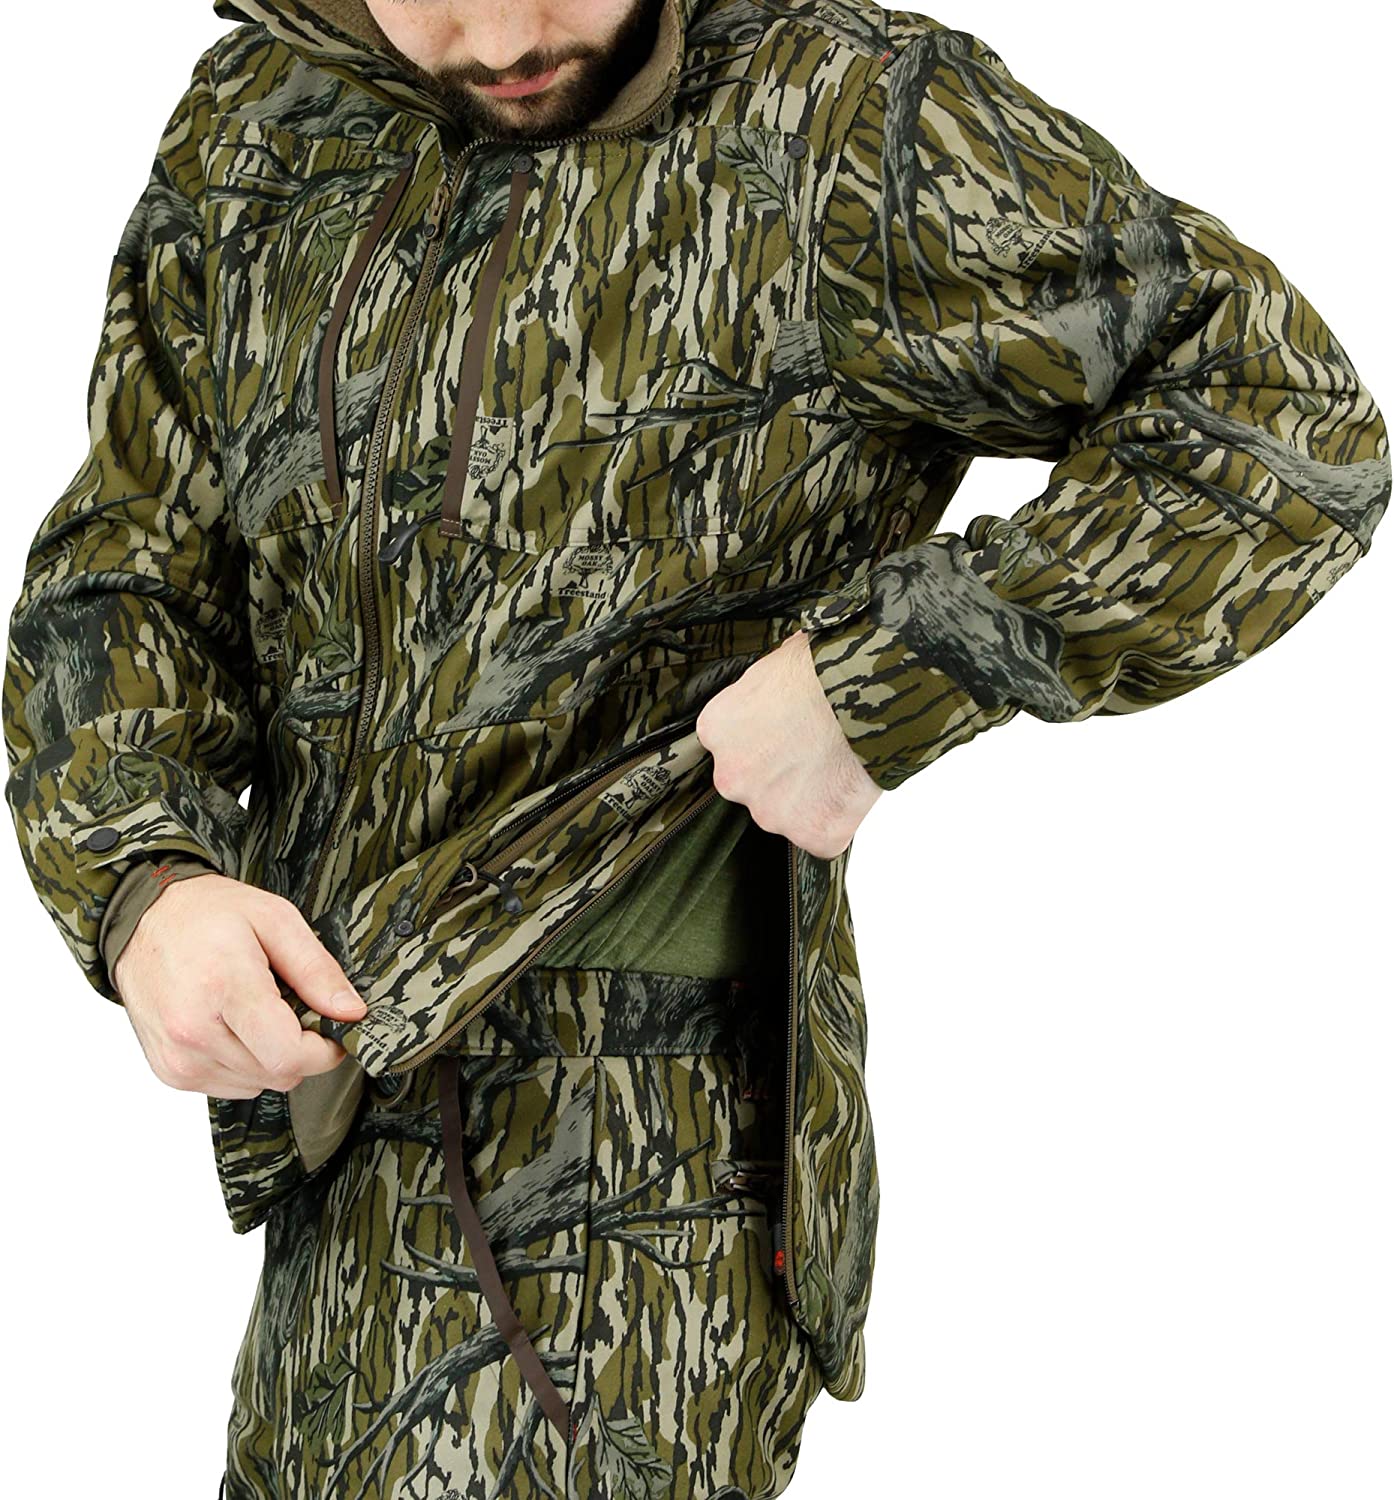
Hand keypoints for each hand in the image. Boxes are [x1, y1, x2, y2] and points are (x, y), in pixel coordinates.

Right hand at [112, 873, 367, 1098]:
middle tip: (290, 1006)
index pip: (288, 1055)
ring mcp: (178, 1057)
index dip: (324, 1050)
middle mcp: (194, 1031)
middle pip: (278, 1074)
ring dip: (270, 1056)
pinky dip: (244, 1062)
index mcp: (224, 989)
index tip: (331, 1027)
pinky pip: (230, 1086)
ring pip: (258, 1085)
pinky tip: (232, 1024)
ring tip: (255, 1010)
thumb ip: (317, 970)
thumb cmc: (207, 913)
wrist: (143, 919)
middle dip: (300, 1048)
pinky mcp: (169, 1071)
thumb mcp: (276, 920)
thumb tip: (351, 1012)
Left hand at [695, 628, 881, 858]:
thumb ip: (757, 695)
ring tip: (838, 765)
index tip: (786, 732)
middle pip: (754, 786)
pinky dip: (837, 820)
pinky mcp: (812, 834)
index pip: (731, 748)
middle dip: (781, 774)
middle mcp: (732, 777)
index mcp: (716, 731)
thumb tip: (771, 692)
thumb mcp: (772, 665)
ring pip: (787, 814)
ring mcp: (771, 812)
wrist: (862, 694)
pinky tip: (850, 791)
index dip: (764, 741)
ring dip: (809, 798)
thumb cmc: (821, 669)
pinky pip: (822, 837)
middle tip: (815, 751)